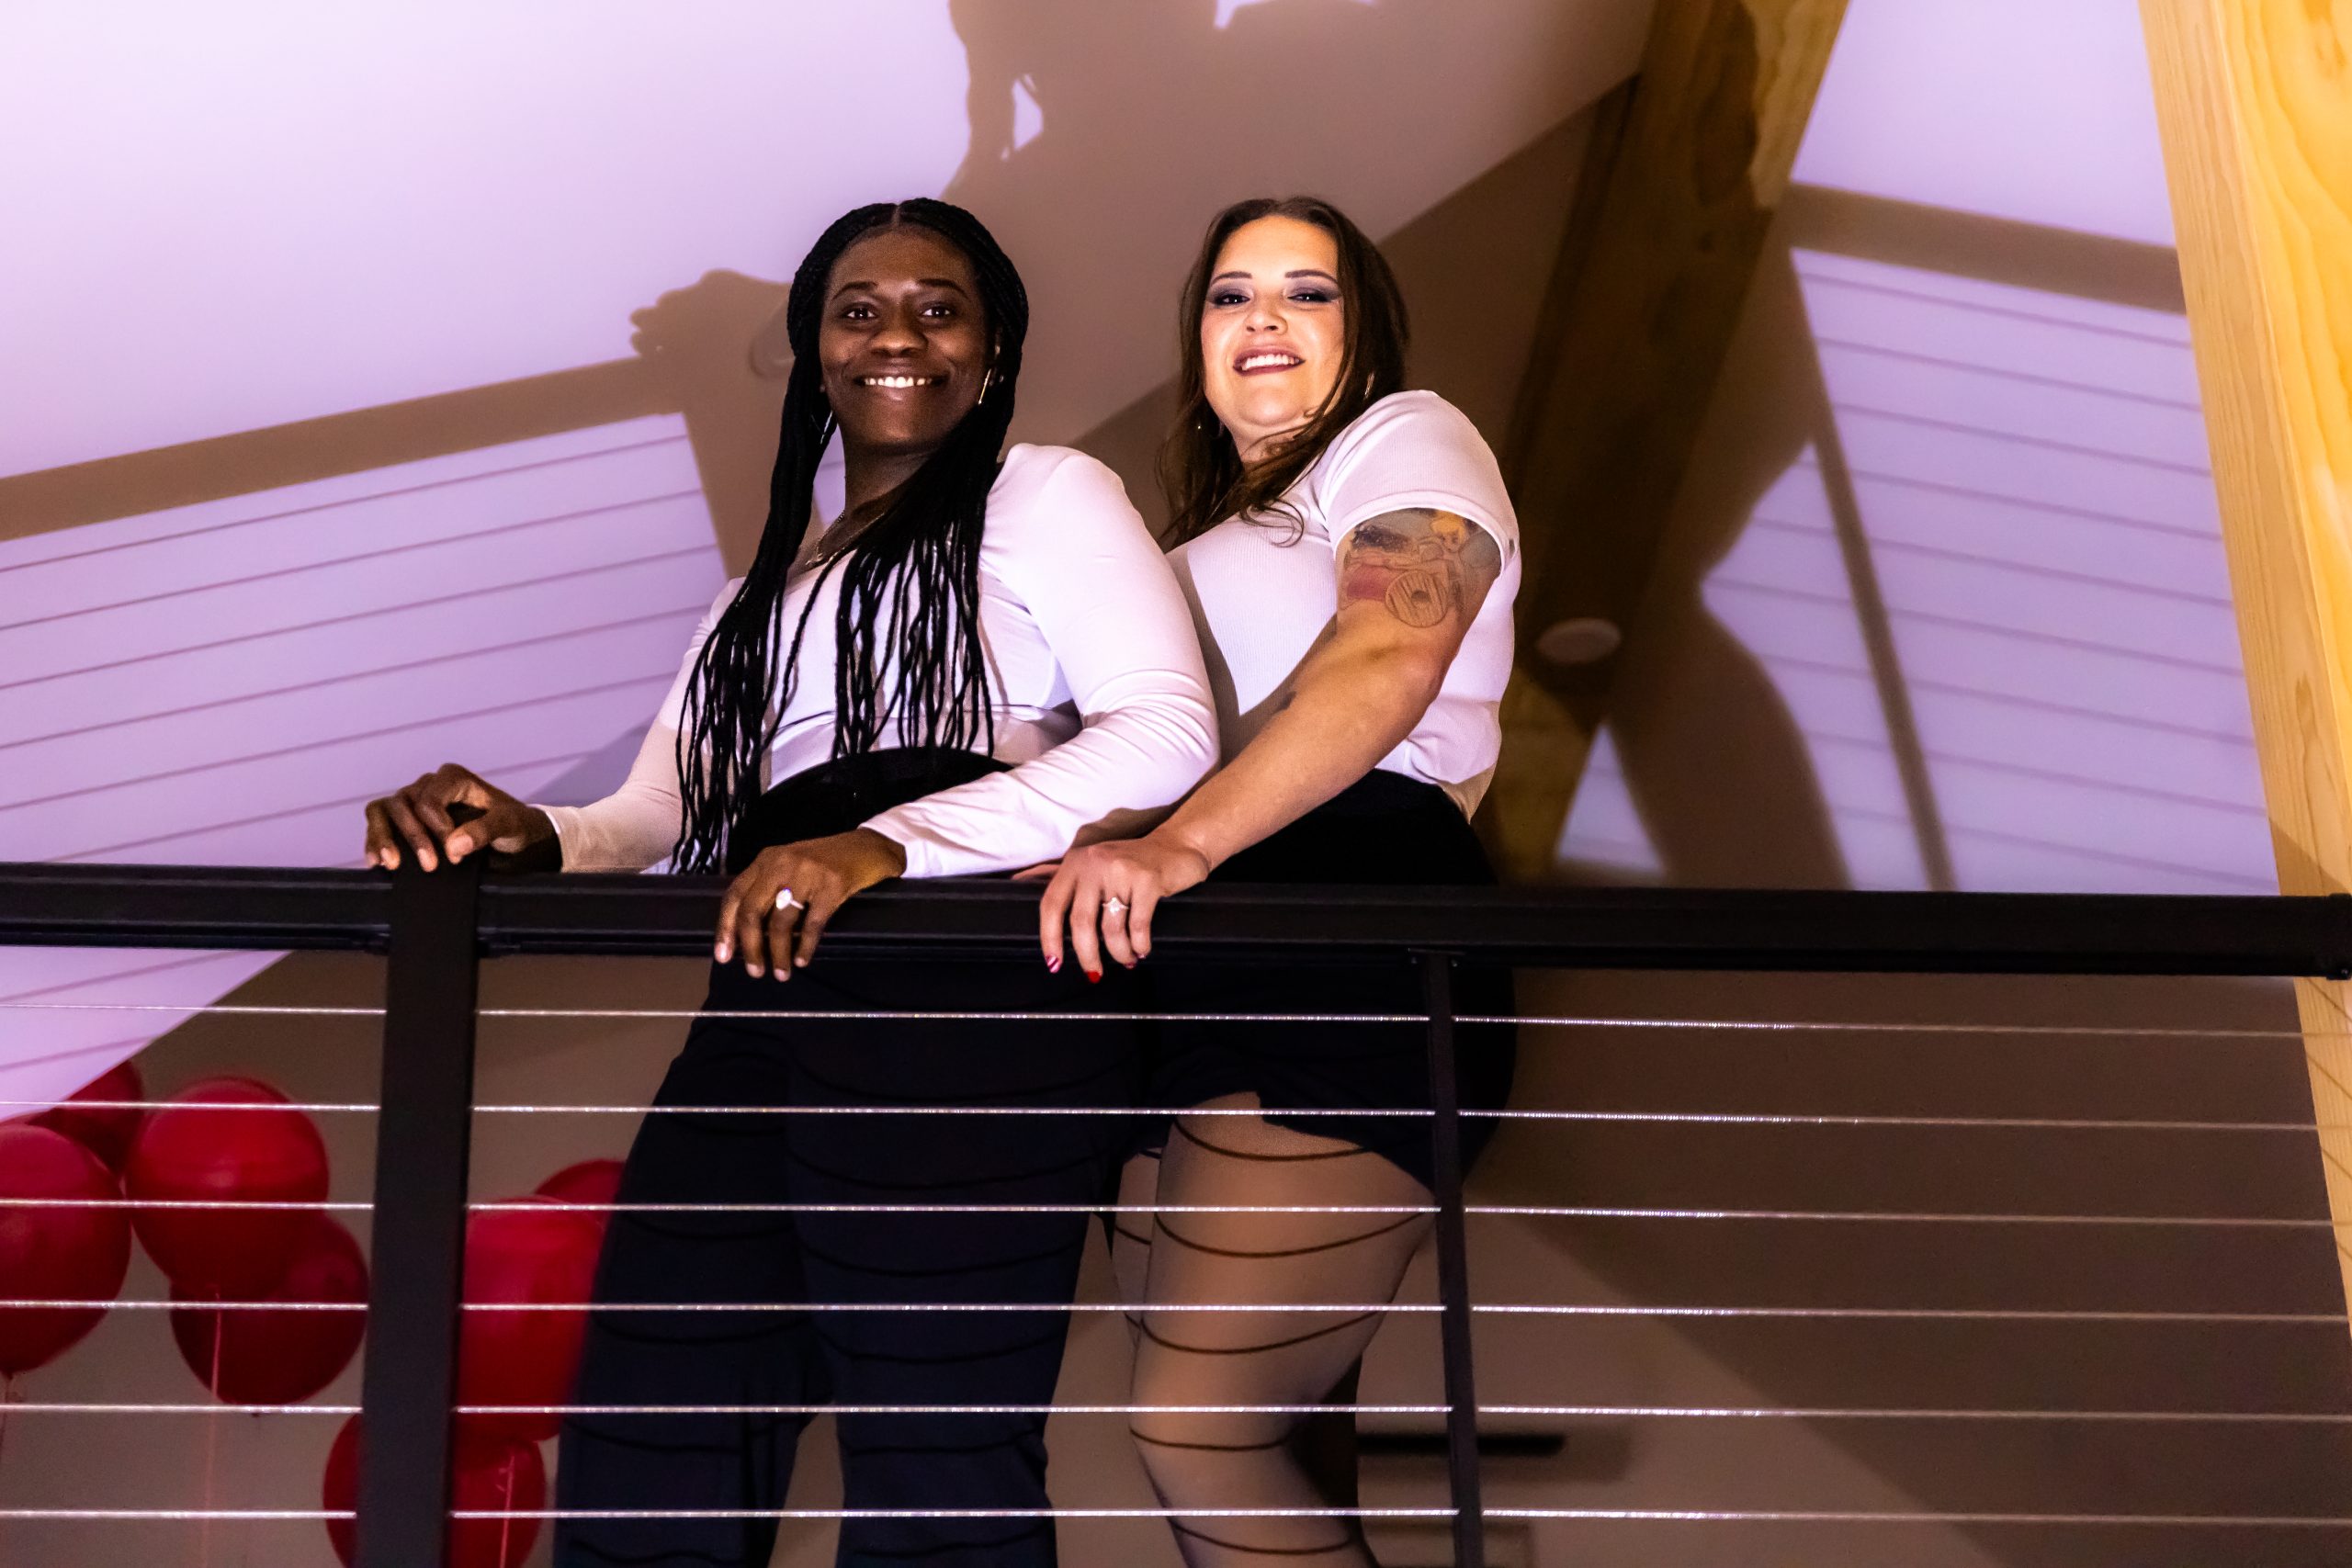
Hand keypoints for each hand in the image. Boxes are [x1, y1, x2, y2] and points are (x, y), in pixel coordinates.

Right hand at [363, 764, 551, 871]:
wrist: (515, 835)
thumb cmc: (515, 824)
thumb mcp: (511, 825)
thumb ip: (486, 830)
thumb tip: (454, 844)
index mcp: (453, 778)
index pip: (429, 801)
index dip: (437, 830)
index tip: (455, 857)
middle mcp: (429, 784)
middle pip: (403, 804)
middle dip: (414, 838)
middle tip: (429, 867)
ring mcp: (413, 799)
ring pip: (383, 809)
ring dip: (383, 837)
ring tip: (390, 864)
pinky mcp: (405, 817)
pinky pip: (378, 820)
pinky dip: (374, 840)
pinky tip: (375, 862)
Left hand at [714, 829, 907, 978]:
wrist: (867, 848)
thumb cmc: (826, 862)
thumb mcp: (790, 866)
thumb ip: (768, 889)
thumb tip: (747, 935)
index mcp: (766, 860)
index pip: (735, 895)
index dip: (726, 927)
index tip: (723, 955)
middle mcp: (782, 864)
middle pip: (752, 911)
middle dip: (750, 947)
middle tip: (754, 971)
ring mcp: (807, 874)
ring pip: (780, 922)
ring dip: (778, 953)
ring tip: (781, 973)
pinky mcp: (832, 886)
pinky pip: (812, 924)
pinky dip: (805, 947)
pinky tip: (802, 960)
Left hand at [1037, 835, 1210, 979]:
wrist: (1178, 845)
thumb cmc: (1132, 861)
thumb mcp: (1093, 864)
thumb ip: (1062, 876)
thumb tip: (1018, 881)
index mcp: (1076, 862)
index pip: (1051, 904)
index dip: (1048, 937)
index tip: (1054, 963)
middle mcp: (1094, 864)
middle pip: (1080, 922)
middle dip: (1087, 955)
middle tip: (1094, 973)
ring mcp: (1122, 871)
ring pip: (1111, 928)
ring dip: (1119, 953)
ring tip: (1127, 959)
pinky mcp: (1148, 880)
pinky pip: (1138, 926)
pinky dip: (1140, 944)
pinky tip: (1142, 949)